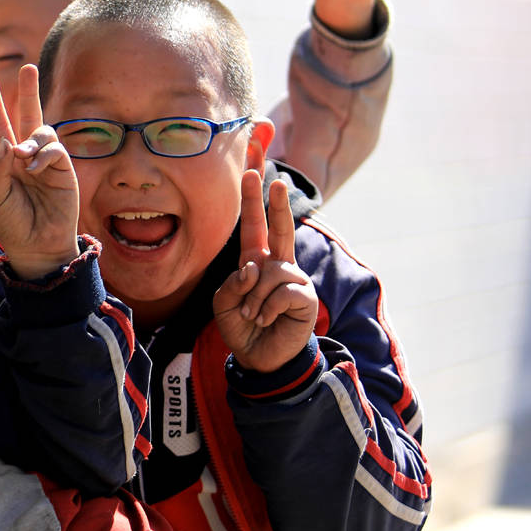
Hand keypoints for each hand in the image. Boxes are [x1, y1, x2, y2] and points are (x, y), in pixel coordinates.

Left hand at [0, 65, 80, 279]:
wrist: (37, 246)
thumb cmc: (13, 224)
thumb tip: (9, 141)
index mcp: (6, 162)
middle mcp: (27, 157)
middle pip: (28, 116)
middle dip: (29, 91)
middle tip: (28, 67)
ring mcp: (46, 162)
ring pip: (43, 130)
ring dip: (31, 138)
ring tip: (23, 157)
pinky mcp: (64, 170)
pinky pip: (55, 148)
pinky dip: (44, 153)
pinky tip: (34, 167)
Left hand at [212, 170, 319, 372]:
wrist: (258, 356)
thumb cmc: (241, 326)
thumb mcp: (224, 302)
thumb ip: (233, 282)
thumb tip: (254, 267)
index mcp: (256, 261)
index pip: (254, 227)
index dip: (253, 201)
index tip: (251, 174)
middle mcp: (277, 265)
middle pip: (280, 229)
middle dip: (278, 204)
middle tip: (279, 181)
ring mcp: (294, 279)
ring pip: (270, 273)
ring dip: (254, 298)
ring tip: (253, 315)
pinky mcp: (305, 296)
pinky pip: (282, 291)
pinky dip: (267, 308)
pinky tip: (266, 319)